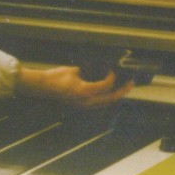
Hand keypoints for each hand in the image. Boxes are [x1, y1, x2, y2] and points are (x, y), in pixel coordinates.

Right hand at [15, 63, 132, 107]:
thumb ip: (87, 72)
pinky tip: (110, 93)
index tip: (112, 70)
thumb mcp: (74, 71)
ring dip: (115, 96)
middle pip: (109, 99)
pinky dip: (106, 99)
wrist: (43, 87)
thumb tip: (99, 69)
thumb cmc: (56, 78)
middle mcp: (85, 101)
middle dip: (121, 91)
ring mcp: (83, 105)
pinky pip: (98, 104)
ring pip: (105, 104)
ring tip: (124, 89)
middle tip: (131, 83)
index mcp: (84, 91)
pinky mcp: (81, 106)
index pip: (105, 86)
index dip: (111, 78)